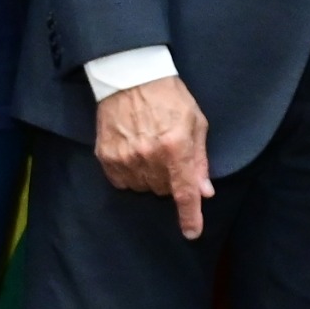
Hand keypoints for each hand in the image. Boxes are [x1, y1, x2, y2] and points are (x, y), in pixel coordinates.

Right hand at [96, 75, 216, 238]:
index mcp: (175, 147)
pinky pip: (122, 182)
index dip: (190, 216)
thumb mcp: (196, 123)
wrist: (130, 75)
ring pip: (143, 188)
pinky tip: (133, 153)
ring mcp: (124, 157)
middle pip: (164, 190)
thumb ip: (200, 160)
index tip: (192, 233)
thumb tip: (204, 191)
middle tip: (169, 155)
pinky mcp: (105, 156)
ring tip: (150, 149)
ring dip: (150, 177)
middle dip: (171, 179)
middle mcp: (149, 156)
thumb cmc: (169, 97)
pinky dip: (130, 174)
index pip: (184, 192)